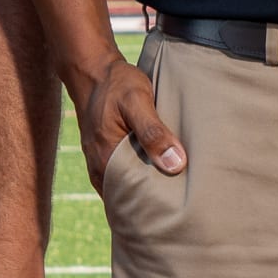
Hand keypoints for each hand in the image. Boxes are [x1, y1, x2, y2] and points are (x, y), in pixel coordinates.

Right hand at [79, 51, 184, 194]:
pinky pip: (123, 179)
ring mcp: (100, 164)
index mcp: (106, 159)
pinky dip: (140, 181)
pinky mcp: (105, 158)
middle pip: (131, 198)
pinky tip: (160, 178)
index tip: (181, 206)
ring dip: (148, 192)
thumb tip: (175, 165)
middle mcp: (100, 167)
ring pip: (126, 190)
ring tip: (176, 195)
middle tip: (184, 205)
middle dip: (154, 203)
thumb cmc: (117, 84)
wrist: (93, 71)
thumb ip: (154, 133)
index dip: (156, 206)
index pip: (134, 198)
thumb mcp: (138, 101)